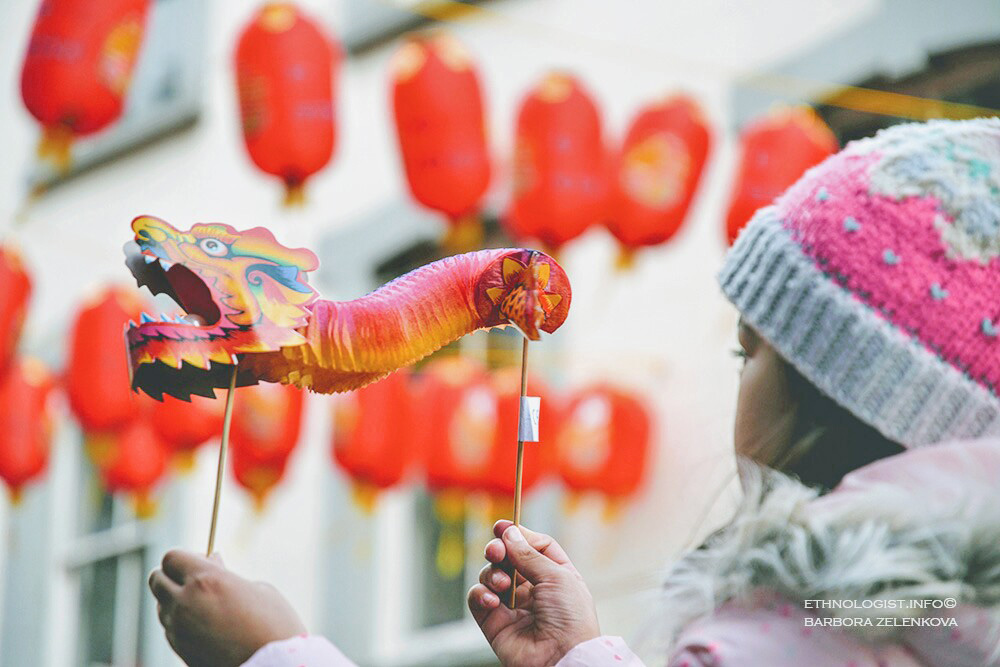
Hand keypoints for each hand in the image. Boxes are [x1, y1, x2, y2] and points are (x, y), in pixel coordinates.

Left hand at [148, 550, 306, 666]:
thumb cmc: (275, 626)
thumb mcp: (258, 590)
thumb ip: (226, 574)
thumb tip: (212, 562)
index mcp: (205, 580)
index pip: (172, 557)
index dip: (185, 556)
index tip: (202, 561)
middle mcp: (184, 603)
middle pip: (156, 579)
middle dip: (172, 575)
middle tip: (196, 579)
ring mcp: (178, 630)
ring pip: (161, 605)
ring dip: (176, 599)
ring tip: (205, 604)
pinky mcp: (179, 650)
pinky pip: (170, 628)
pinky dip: (180, 621)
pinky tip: (205, 624)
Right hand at [468, 520, 599, 666]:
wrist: (561, 659)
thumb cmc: (571, 620)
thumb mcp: (557, 576)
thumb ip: (529, 554)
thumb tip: (509, 533)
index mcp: (555, 575)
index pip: (533, 546)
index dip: (518, 535)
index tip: (502, 527)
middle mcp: (533, 589)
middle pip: (508, 558)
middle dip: (498, 550)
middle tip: (495, 551)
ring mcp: (513, 605)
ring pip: (491, 575)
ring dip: (492, 573)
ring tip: (502, 584)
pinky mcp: (494, 622)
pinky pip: (478, 599)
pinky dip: (480, 594)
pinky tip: (492, 600)